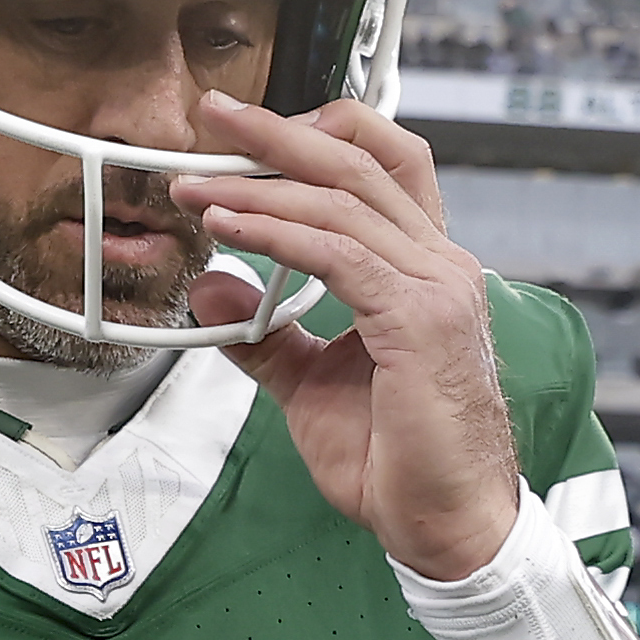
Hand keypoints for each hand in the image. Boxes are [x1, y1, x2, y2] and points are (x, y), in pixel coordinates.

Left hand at [164, 95, 520, 581]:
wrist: (443, 524)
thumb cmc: (396, 460)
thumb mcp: (309, 384)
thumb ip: (262, 335)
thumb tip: (211, 287)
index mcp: (423, 269)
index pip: (380, 168)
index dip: (316, 137)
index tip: (245, 134)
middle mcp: (440, 264)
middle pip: (360, 162)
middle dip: (279, 132)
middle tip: (214, 114)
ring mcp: (438, 287)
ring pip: (343, 201)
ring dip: (259, 183)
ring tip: (195, 182)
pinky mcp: (421, 320)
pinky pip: (338, 256)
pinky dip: (276, 235)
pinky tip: (228, 228)